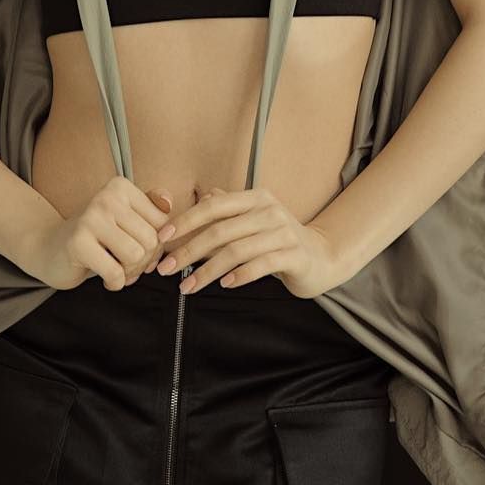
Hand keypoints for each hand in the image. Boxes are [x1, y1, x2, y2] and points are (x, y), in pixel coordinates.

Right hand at [27, 179, 174, 291]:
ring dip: (130, 273)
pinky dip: (115, 283)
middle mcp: (106, 197)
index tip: (141, 251)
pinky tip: (106, 279)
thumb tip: (170, 203)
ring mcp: (90, 218)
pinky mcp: (78, 243)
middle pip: (151, 240)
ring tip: (117, 270)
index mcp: (120, 187)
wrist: (49, 248)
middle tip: (127, 265)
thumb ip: (150, 207)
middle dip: (144, 262)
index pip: (163, 223)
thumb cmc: (95, 236)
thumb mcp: (124, 218)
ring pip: (136, 256)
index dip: (158, 246)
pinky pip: (116, 273)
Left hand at [150, 186, 344, 299]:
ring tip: (187, 286)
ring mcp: (283, 232)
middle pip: (220, 230)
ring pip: (236, 250)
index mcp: (255, 199)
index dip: (185, 220)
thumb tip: (200, 200)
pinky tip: (225, 284)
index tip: (163, 238)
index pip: (213, 206)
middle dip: (188, 251)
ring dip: (207, 270)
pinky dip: (240, 275)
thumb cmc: (279, 241)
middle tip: (166, 269)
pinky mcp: (294, 255)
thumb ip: (227, 213)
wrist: (321, 257)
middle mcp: (269, 211)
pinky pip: (261, 265)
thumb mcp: (252, 222)